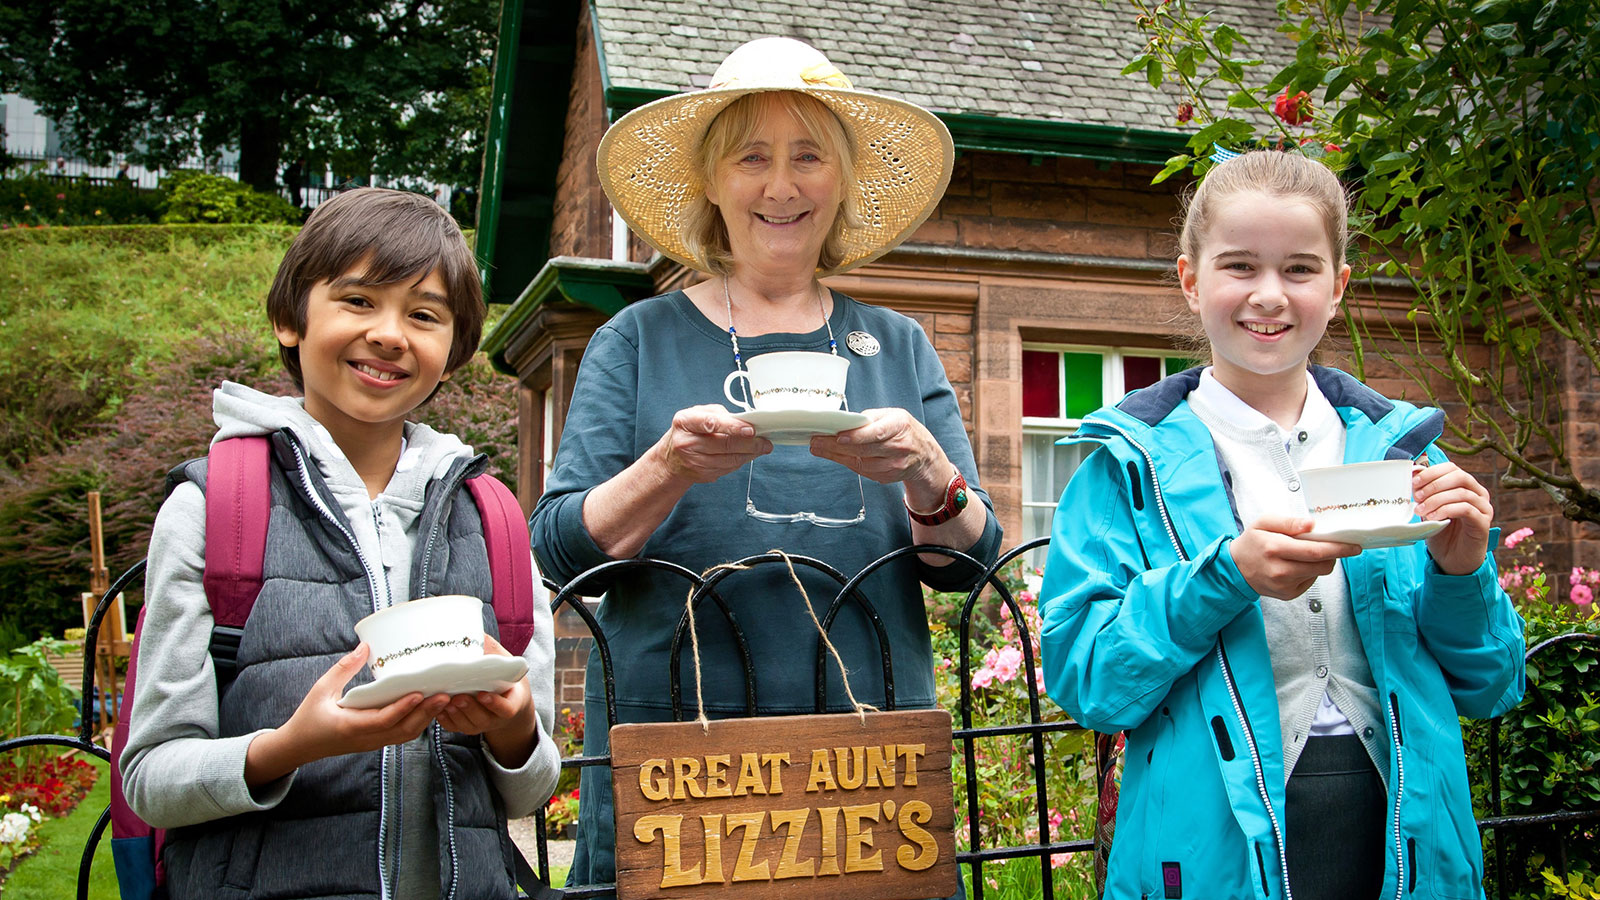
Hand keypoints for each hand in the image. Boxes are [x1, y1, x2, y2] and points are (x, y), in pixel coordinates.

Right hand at [246, 644, 450, 785]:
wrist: (300, 746)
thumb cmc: (308, 717)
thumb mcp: (320, 689)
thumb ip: (343, 669)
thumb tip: (364, 647)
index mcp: (350, 726)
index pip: (383, 720)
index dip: (402, 708)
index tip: (419, 694)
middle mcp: (366, 738)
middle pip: (403, 730)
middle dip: (426, 713)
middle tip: (445, 694)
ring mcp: (372, 743)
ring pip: (405, 734)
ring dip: (425, 718)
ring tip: (443, 699)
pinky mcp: (375, 742)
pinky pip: (401, 734)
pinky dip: (417, 722)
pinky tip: (428, 707)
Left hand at [436, 635, 538, 766]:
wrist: (506, 699)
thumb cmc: (504, 678)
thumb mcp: (505, 663)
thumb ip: (492, 650)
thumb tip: (475, 630)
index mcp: (511, 703)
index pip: (506, 709)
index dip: (495, 704)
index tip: (483, 694)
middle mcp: (496, 717)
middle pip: (483, 719)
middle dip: (469, 708)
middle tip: (458, 697)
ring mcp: (481, 724)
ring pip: (468, 725)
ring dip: (456, 714)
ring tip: (446, 701)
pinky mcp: (467, 726)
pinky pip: (455, 727)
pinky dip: (446, 720)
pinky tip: (439, 710)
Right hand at [654, 404, 771, 484]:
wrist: (671, 457)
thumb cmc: (689, 430)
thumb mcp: (698, 414)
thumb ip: (720, 414)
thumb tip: (745, 421)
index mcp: (685, 422)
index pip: (711, 424)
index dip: (733, 427)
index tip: (751, 429)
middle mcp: (686, 442)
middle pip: (724, 445)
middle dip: (750, 443)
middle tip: (765, 441)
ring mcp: (693, 461)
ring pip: (729, 460)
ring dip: (750, 454)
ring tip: (762, 448)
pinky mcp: (702, 474)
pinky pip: (728, 469)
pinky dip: (741, 461)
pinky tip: (748, 455)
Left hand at [808, 408, 947, 500]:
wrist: (924, 456)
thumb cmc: (904, 431)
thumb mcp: (893, 415)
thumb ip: (870, 418)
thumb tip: (844, 423)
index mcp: (900, 425)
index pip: (877, 432)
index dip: (857, 436)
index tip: (838, 436)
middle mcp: (899, 447)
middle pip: (864, 449)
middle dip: (835, 446)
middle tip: (816, 441)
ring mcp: (894, 465)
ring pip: (860, 462)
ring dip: (835, 455)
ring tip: (818, 447)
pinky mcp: (887, 476)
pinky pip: (862, 470)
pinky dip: (845, 462)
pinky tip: (833, 455)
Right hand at [1230, 515, 1359, 600]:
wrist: (1235, 569)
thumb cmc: (1252, 543)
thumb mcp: (1264, 522)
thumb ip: (1288, 521)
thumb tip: (1311, 524)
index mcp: (1275, 548)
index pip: (1315, 551)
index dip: (1338, 549)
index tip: (1354, 546)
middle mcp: (1280, 570)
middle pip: (1322, 565)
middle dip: (1335, 555)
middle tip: (1339, 546)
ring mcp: (1284, 585)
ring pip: (1319, 573)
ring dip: (1322, 562)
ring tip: (1310, 553)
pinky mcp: (1288, 595)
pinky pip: (1311, 581)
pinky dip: (1311, 571)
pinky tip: (1298, 565)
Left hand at [1413, 455, 1492, 574]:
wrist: (1452, 560)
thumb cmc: (1441, 533)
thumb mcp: (1429, 510)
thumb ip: (1425, 494)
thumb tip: (1413, 474)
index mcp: (1465, 486)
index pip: (1452, 468)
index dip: (1432, 472)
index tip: (1414, 482)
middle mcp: (1478, 494)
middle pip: (1459, 476)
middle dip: (1434, 484)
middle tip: (1417, 496)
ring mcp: (1483, 508)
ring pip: (1462, 493)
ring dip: (1437, 499)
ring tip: (1420, 510)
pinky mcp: (1483, 523)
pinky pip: (1467, 509)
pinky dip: (1447, 510)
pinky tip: (1433, 518)